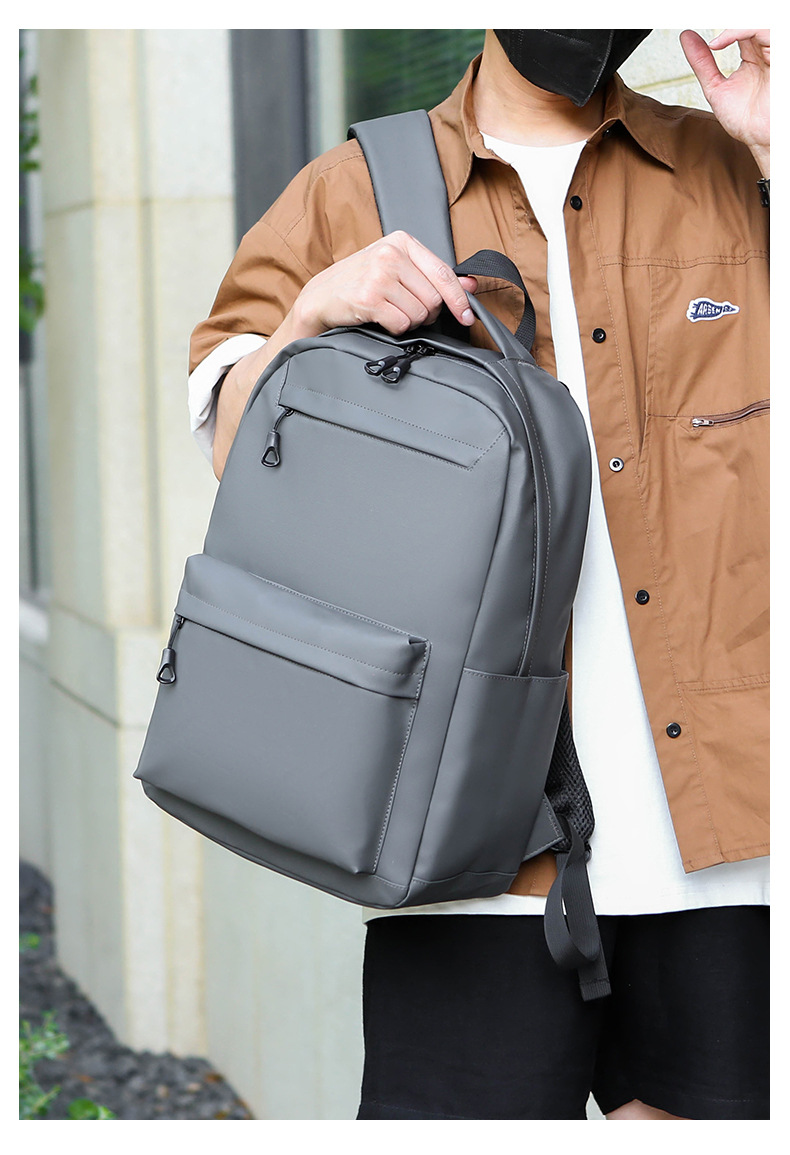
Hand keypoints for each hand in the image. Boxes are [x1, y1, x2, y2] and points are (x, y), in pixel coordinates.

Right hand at [290, 231, 477, 338]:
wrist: (320, 298)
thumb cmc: (359, 283)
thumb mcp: (396, 270)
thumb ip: (432, 276)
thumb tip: (470, 286)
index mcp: (402, 242)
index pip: (444, 273)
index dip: (459, 299)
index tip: (467, 316)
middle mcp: (391, 254)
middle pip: (434, 298)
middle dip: (425, 313)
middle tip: (405, 310)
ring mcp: (379, 275)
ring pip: (420, 313)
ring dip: (409, 321)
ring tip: (390, 312)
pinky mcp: (369, 298)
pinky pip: (402, 324)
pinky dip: (395, 328)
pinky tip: (380, 319)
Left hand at [680, 29, 769, 175]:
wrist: (760, 140)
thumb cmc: (747, 121)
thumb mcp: (716, 88)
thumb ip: (702, 63)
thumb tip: (687, 37)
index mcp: (754, 56)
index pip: (738, 28)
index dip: (720, 26)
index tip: (692, 28)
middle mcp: (766, 51)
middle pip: (749, 20)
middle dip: (726, 21)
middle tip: (701, 20)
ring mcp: (774, 52)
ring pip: (757, 21)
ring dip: (732, 25)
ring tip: (713, 37)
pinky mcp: (780, 55)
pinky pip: (765, 30)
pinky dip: (740, 30)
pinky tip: (719, 42)